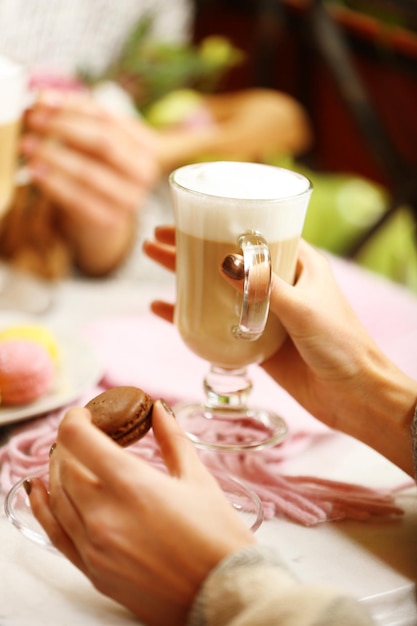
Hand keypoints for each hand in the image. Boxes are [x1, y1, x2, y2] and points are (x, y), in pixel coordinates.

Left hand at [20, 90, 160, 274]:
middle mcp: (144, 173)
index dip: (74, 106)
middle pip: (104, 141)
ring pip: (89, 171)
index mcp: (146, 147)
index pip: (109, 118)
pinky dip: (54, 183)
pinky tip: (35, 172)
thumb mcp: (94, 145)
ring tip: (28, 144)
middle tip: (34, 119)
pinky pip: (78, 198)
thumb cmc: (97, 172)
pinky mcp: (110, 220)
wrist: (102, 217)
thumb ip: (75, 120)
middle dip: (64, 127)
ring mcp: (130, 200)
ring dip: (54, 155)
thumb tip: (42, 99)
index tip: (43, 98)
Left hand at [28, 400, 254, 625]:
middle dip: (71, 443)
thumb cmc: (218, 537)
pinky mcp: (93, 571)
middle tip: (88, 436)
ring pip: (57, 495)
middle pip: (65, 465)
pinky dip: (44, 508)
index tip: (85, 413)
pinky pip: (56, 533)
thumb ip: (172, 439)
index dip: (76, 418)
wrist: (223, 596)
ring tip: (72, 458)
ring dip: (59, 470)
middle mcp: (104, 513)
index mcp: (131, 484)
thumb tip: (158, 410)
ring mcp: (94, 546)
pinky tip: (40, 492)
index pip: (79, 439)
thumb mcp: (198, 479)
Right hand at [143, 230, 416, 474]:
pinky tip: (162, 310)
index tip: (186, 217)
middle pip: (226, 257)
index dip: (218, 224)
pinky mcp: (254, 339)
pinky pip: (216, 322)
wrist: (352, 395)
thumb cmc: (342, 345)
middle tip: (156, 239)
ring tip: (153, 260)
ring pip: (217, 288)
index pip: (252, 234)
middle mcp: (278, 283)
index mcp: (298, 263)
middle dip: (191, 246)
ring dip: (186, 276)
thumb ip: (265, 287)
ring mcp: (264, 311)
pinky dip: (189, 315)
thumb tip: (223, 262)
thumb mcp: (304, 309)